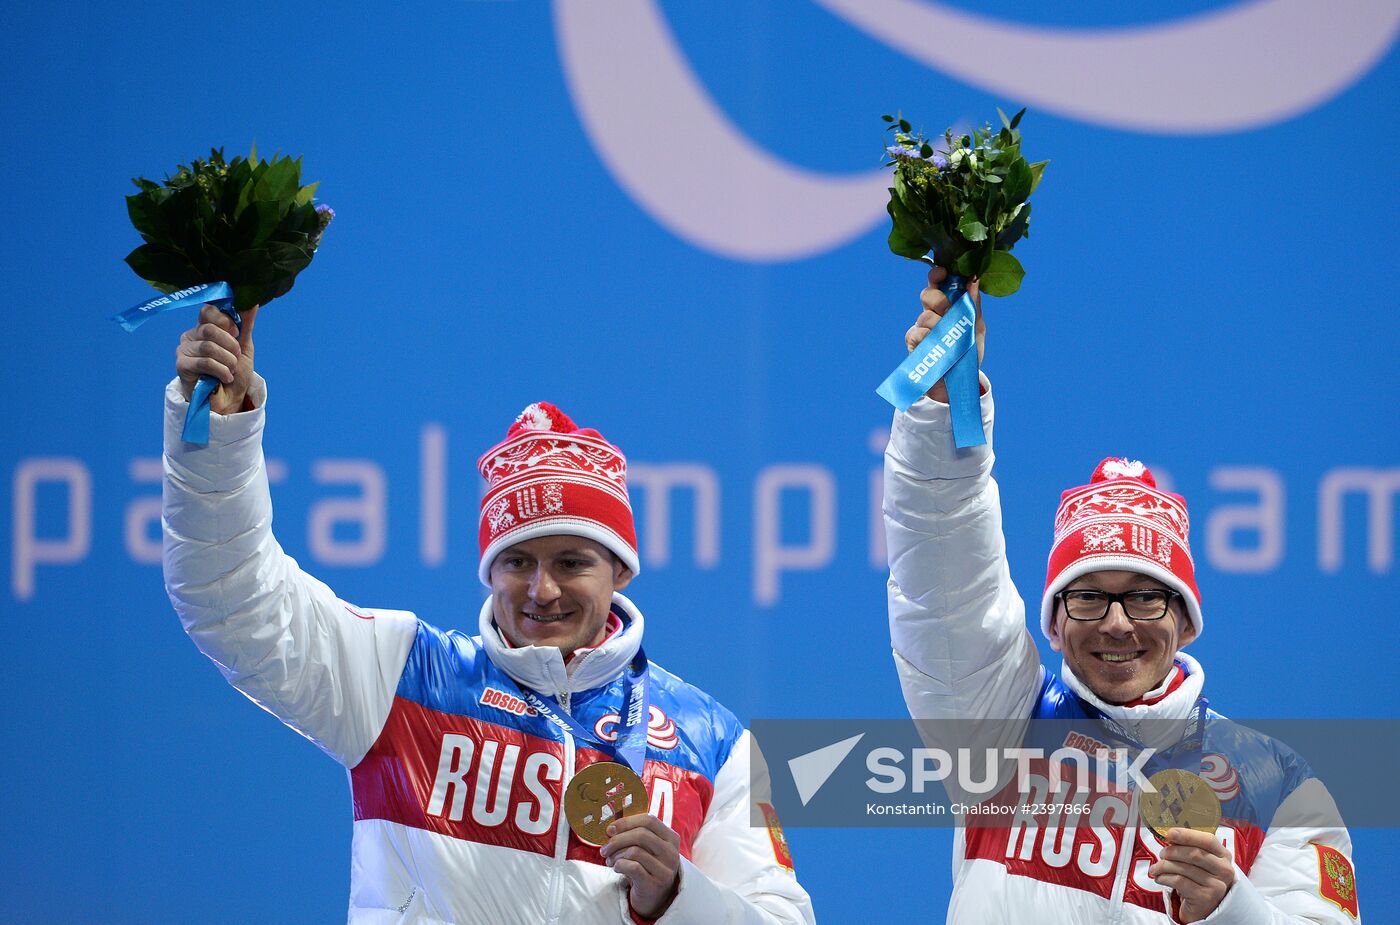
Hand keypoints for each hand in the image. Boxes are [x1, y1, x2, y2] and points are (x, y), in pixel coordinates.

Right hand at [176, 303, 259, 413]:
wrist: (230, 400)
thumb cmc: (235, 372)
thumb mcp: (244, 347)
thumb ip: (245, 325)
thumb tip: (252, 302)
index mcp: (205, 327)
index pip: (208, 311)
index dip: (226, 321)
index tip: (236, 334)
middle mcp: (191, 335)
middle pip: (210, 329)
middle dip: (230, 345)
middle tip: (236, 357)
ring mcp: (184, 350)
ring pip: (209, 347)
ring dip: (227, 360)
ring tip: (231, 370)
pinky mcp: (182, 366)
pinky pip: (204, 362)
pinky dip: (221, 370)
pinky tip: (225, 377)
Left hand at [600, 814, 681, 918]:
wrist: (655, 899)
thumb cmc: (647, 869)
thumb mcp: (647, 849)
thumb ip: (635, 835)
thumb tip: (611, 828)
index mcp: (671, 838)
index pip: (649, 820)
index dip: (627, 822)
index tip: (610, 829)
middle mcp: (671, 852)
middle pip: (641, 834)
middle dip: (617, 840)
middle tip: (605, 849)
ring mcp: (665, 869)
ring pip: (635, 851)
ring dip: (616, 855)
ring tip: (610, 861)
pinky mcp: (655, 884)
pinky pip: (633, 867)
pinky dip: (620, 865)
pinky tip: (617, 868)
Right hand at [904, 266, 983, 403]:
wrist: (957, 381)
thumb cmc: (967, 352)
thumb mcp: (976, 327)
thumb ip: (973, 303)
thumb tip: (974, 278)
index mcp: (947, 305)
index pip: (938, 283)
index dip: (937, 275)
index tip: (942, 272)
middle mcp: (932, 313)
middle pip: (927, 295)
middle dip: (938, 300)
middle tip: (948, 310)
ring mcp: (921, 328)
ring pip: (924, 315)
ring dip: (937, 325)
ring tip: (946, 338)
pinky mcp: (913, 343)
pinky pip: (917, 333)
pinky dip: (928, 338)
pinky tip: (934, 346)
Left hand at [1149, 827, 1234, 921]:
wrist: (1203, 908)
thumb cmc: (1198, 879)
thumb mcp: (1199, 861)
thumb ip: (1189, 847)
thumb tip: (1170, 835)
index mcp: (1223, 856)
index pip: (1208, 840)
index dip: (1188, 835)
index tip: (1170, 833)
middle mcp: (1224, 870)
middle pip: (1194, 853)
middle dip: (1172, 851)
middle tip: (1161, 854)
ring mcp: (1216, 886)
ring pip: (1183, 868)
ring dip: (1163, 866)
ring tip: (1155, 868)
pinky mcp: (1204, 898)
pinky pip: (1179, 881)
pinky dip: (1164, 878)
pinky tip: (1159, 878)